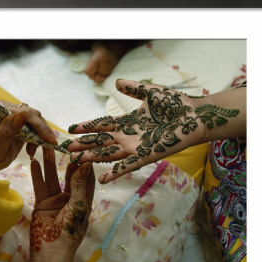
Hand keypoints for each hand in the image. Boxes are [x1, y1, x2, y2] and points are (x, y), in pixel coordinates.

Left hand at [0, 100, 56, 176]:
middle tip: (50, 147)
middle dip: (43, 132)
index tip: (49, 141)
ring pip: (37, 120)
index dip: (38, 125)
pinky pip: (36, 124)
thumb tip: (22, 114)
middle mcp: (5, 107)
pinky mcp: (20, 118)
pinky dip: (39, 137)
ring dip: (42, 136)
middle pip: (33, 115)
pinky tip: (33, 148)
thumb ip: (6, 132)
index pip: (24, 113)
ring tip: (36, 151)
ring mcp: (14, 112)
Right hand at [29, 148, 94, 261]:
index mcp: (84, 199)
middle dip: (66, 160)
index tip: (82, 147)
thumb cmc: (69, 230)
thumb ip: (79, 184)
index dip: (84, 162)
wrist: (51, 250)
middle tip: (62, 143)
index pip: (86, 177)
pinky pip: (40, 185)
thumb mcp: (77, 206)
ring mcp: (56, 199)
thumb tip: (85, 163)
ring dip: (49, 163)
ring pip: (53, 177)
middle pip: (69, 175)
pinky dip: (37, 174)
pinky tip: (35, 161)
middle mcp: (71, 197)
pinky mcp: (42, 203)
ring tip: (47, 147)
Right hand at [66, 79, 208, 183]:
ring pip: (109, 153)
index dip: (87, 126)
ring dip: (93, 157)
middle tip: (67, 148)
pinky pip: (128, 165)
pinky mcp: (147, 156)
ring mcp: (136, 147)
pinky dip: (115, 172)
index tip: (71, 128)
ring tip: (76, 160)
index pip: (103, 124)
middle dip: (84, 144)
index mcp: (128, 121)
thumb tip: (116, 82)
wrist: (194, 116)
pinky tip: (102, 179)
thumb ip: (133, 88)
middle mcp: (129, 136)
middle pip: (101, 141)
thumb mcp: (150, 92)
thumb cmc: (174, 104)